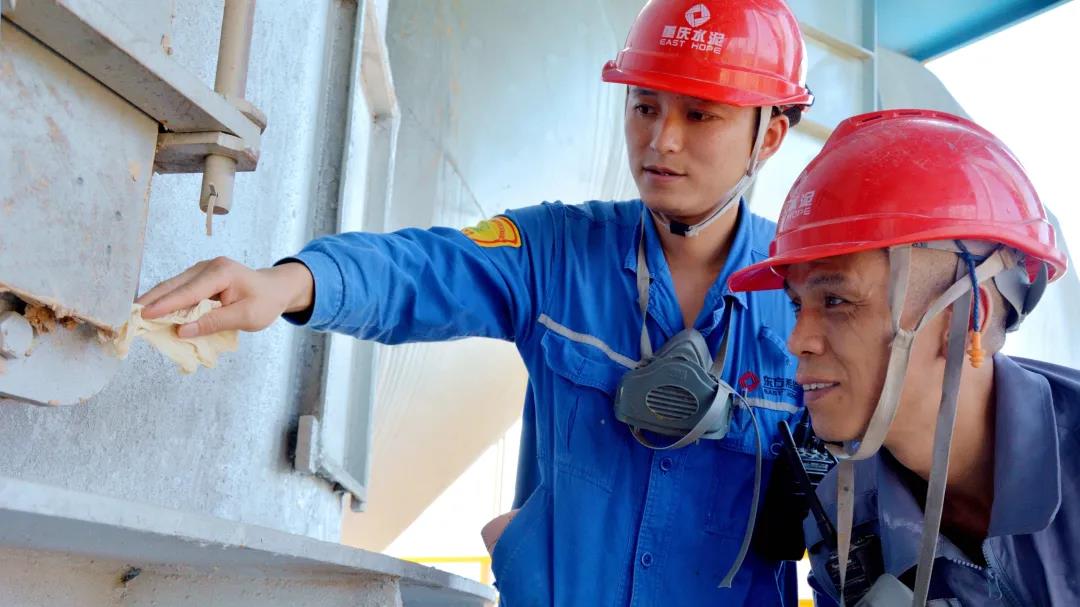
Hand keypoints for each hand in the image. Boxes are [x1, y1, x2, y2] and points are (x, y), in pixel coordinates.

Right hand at [136, 257, 313, 337]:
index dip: (166, 305)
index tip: (144, 315)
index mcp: (221, 273)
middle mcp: (208, 267)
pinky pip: (179, 289)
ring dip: (155, 300)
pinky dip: (166, 300)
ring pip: (173, 286)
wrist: (276, 288)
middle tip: (128, 316)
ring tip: (135, 316)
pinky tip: (153, 312)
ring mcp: (202, 270)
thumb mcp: (246, 317)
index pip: (188, 291)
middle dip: (151, 300)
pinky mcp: (199, 277)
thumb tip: (182, 331)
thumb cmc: (265, 303)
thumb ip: (215, 322)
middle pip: (173, 285)